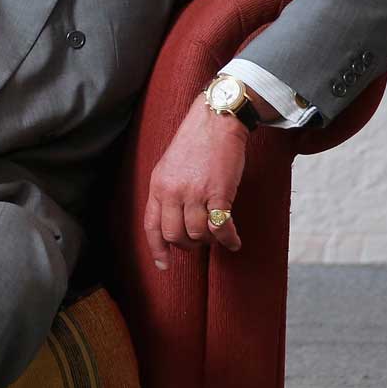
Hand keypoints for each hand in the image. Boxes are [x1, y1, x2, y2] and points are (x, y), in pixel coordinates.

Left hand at [142, 103, 249, 270]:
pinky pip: (221, 226)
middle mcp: (172, 192)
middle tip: (200, 242)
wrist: (216, 122)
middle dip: (188, 245)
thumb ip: (168, 192)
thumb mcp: (169, 167)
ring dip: (209, 241)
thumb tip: (175, 220)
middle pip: (174, 235)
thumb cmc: (195, 144)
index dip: (157, 250)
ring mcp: (194, 193)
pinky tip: (234, 242)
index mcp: (158, 186)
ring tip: (217, 235)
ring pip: (198, 234)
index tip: (163, 265)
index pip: (152, 226)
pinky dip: (228, 239)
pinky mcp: (218, 192)